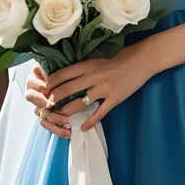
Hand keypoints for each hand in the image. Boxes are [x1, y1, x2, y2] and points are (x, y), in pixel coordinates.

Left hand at [28, 46, 149, 133]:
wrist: (142, 60)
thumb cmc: (120, 56)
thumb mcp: (98, 58)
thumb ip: (84, 67)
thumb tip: (67, 75)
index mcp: (88, 64)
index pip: (64, 74)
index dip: (51, 82)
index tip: (42, 89)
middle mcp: (94, 76)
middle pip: (68, 89)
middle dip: (53, 99)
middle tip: (45, 106)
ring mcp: (104, 89)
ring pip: (80, 103)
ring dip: (68, 112)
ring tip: (59, 118)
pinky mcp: (115, 98)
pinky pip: (100, 112)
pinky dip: (90, 122)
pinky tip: (83, 128)